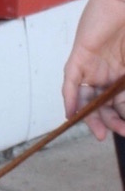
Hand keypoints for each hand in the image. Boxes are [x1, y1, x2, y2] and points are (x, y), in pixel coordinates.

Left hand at [62, 0, 124, 138]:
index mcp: (121, 75)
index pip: (117, 103)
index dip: (120, 118)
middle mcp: (105, 73)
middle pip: (101, 104)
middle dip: (107, 121)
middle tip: (113, 134)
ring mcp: (92, 66)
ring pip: (86, 97)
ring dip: (90, 116)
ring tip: (98, 131)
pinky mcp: (80, 56)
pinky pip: (71, 81)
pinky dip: (70, 98)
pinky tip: (72, 114)